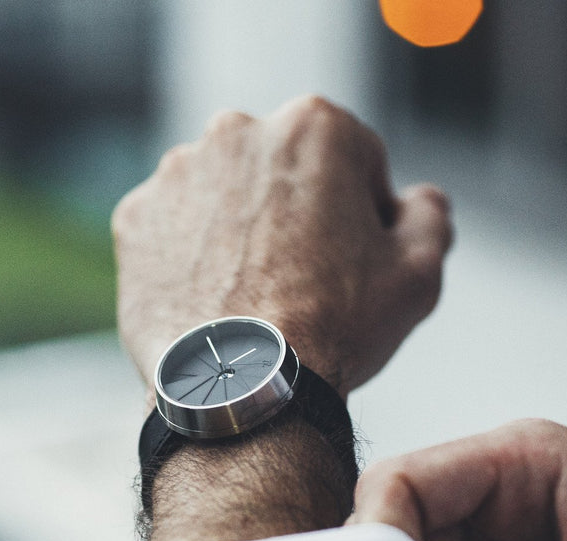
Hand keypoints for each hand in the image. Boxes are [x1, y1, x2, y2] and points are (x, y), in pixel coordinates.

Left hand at [112, 95, 451, 398]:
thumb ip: (430, 217)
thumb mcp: (418, 272)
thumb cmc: (334, 327)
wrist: (241, 387)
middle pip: (286, 171)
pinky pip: (178, 228)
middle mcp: (238, 131)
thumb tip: (420, 201)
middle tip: (307, 277)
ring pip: (228, 196)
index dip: (364, 211)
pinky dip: (196, 254)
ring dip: (246, 230)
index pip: (355, 160)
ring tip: (258, 292)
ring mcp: (178, 173)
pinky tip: (216, 297)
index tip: (355, 256)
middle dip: (302, 212)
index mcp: (315, 128)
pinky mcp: (136, 217)